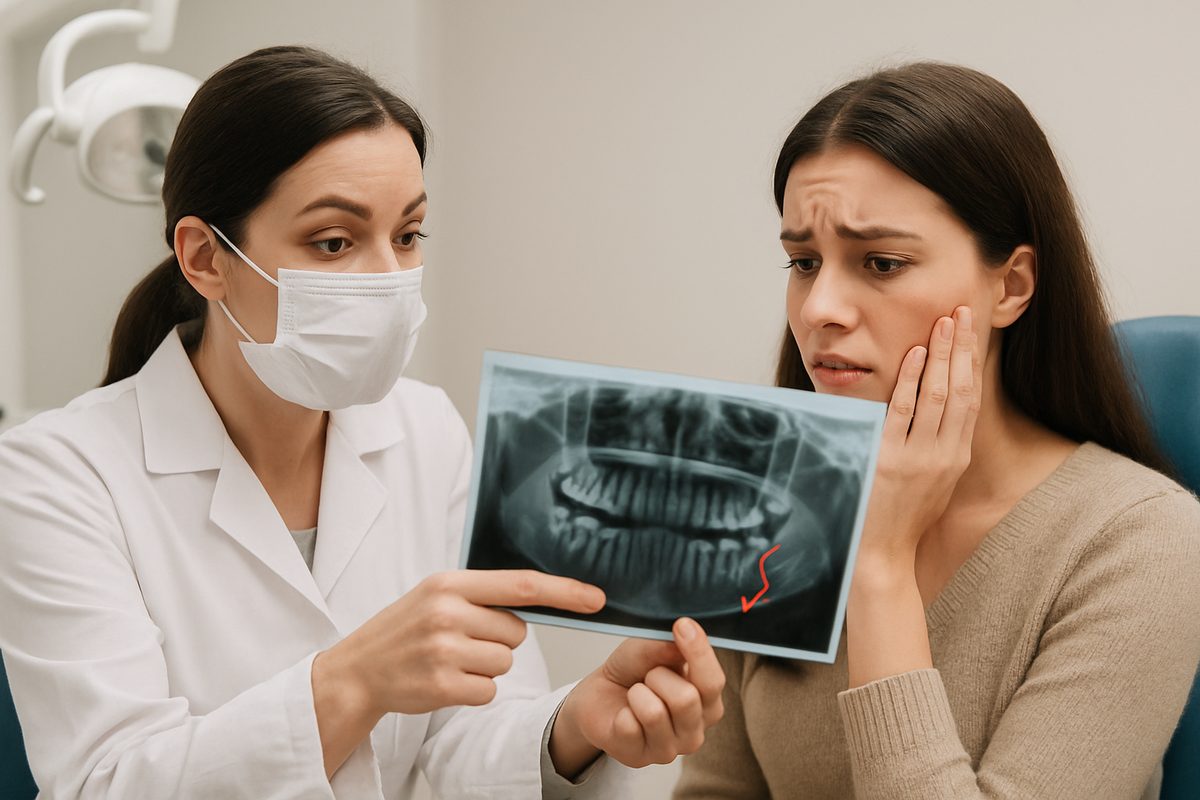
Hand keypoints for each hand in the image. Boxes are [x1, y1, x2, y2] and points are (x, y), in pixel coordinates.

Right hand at [314, 569, 604, 716]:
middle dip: (497, 641)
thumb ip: (482, 595)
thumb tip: (542, 598)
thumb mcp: (436, 596)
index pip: (521, 584)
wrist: (356, 672)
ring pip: (504, 663)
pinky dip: (475, 691)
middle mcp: (447, 613)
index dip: (563, 591)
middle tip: (460, 641)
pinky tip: (446, 681)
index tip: (596, 598)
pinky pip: (489, 691)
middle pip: (516, 633)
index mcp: (449, 584)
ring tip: (449, 660)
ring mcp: (444, 651)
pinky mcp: (443, 686)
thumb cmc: (405, 631)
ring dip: (485, 668)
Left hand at [548, 617, 725, 775]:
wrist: (599, 695)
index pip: (714, 681)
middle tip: (648, 675)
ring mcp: (668, 749)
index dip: (698, 652)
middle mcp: (695, 731)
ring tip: (635, 694)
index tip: (682, 625)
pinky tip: (623, 714)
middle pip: (686, 700)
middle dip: (658, 676)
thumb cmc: (632, 672)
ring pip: (654, 713)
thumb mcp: (648, 649)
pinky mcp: (638, 758)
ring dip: (637, 693)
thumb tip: (682, 636)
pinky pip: (629, 726)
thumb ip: (665, 645)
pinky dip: (620, 712)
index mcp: (707, 702)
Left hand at [860, 305, 982, 560]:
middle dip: (962, 348)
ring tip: (943, 322)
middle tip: (962, 312)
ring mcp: (920, 457)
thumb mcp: (932, 480)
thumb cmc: (902, 516)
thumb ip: (937, 446)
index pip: (970, 397)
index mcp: (957, 456)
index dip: (972, 361)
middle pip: (960, 389)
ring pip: (938, 395)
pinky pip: (905, 413)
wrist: (883, 554)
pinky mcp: (892, 460)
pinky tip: (916, 355)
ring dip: (941, 355)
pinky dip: (912, 381)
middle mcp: (945, 454)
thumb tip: (934, 409)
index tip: (971, 330)